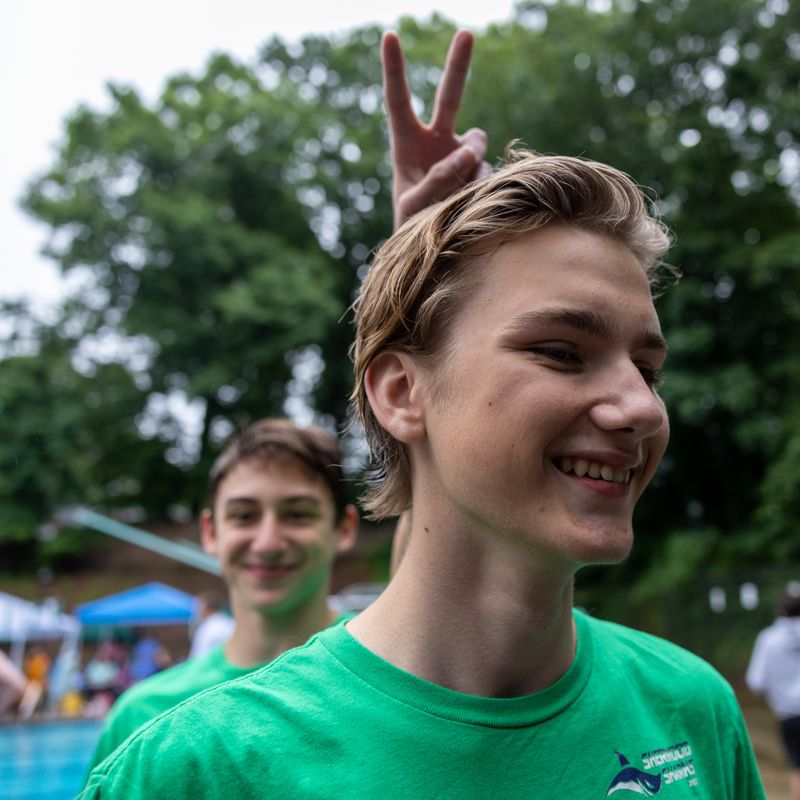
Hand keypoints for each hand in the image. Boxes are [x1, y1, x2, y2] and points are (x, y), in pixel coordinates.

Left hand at [382, 30, 488, 228]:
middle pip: (449, 97)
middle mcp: (436, 141)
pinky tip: (468, 202)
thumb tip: (467, 153)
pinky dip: (479, 186)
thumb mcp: (414, 206)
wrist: (431, 247)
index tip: (390, 36)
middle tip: (465, 32)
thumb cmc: (410, 225)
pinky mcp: (479, 170)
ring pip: (476, 143)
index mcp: (407, 144)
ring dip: (470, 162)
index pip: (399, 101)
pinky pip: (487, 170)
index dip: (395, 69)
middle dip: (458, 65)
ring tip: (457, 191)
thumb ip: (437, 180)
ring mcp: (460, 154)